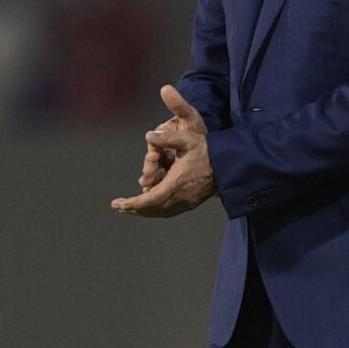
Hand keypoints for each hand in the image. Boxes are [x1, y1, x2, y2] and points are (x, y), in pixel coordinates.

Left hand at [111, 85, 214, 217]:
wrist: (230, 163)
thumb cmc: (207, 149)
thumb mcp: (187, 139)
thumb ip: (167, 137)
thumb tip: (148, 135)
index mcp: (176, 184)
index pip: (149, 200)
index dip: (133, 203)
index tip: (118, 204)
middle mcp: (181, 197)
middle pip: (153, 209)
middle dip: (134, 209)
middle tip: (119, 206)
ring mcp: (187, 202)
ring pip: (161, 212)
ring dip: (144, 211)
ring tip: (130, 208)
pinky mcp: (192, 202)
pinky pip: (169, 211)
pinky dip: (156, 210)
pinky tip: (150, 206)